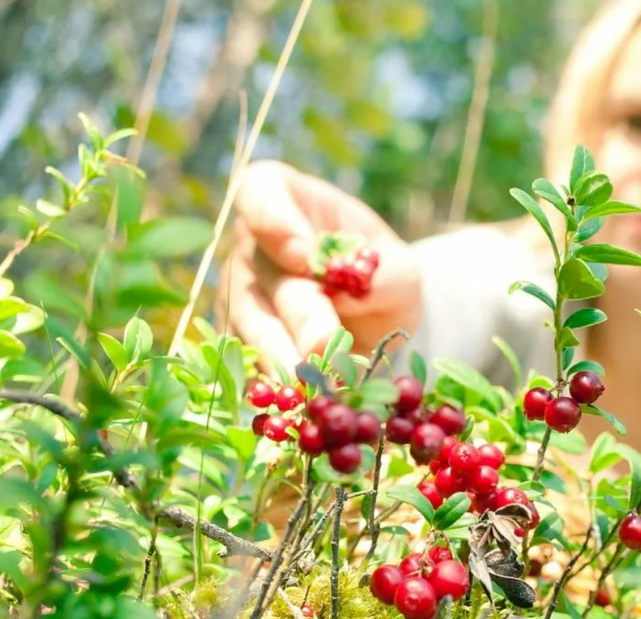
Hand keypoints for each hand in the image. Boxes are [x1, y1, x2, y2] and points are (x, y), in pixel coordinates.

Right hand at [220, 160, 420, 372]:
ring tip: (316, 387)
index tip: (302, 254)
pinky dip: (280, 388)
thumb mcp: (401, 267)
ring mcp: (240, 297)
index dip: (273, 221)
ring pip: (251, 328)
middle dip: (295, 315)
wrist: (374, 316)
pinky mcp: (242, 345)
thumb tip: (353, 293)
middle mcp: (252, 247)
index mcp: (286, 201)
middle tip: (321, 345)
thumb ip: (386, 274)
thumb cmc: (381, 274)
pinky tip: (305, 405)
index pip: (260, 192)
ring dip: (284, 359)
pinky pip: (252, 366)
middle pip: (261, 276)